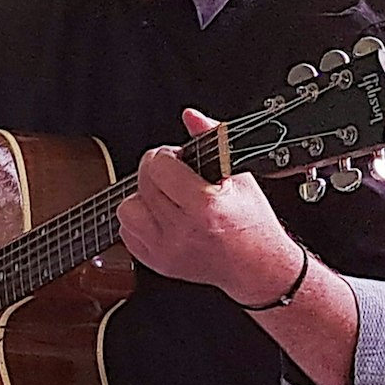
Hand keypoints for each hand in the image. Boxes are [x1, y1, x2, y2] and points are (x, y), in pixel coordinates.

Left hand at [117, 109, 301, 304]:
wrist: (257, 268)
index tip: (178, 158)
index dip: (167, 155)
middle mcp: (182, 230)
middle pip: (142, 184)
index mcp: (205, 206)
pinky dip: (139, 221)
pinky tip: (161, 217)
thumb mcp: (240, 176)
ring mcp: (167, 249)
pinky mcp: (158, 263)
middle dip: (155, 171)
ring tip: (165, 198)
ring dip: (142, 198)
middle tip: (174, 175)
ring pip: (127, 209)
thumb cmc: (253, 223)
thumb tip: (191, 116)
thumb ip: (212, 140)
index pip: (160, 166)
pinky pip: (127, 233)